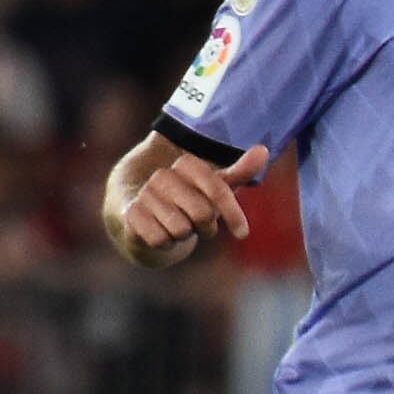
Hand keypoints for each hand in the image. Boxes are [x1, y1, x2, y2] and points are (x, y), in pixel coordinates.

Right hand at [117, 142, 267, 267]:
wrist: (143, 212)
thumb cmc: (188, 200)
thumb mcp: (216, 187)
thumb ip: (239, 172)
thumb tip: (263, 150)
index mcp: (186, 165)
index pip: (218, 189)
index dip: (233, 213)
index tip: (242, 233)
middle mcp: (163, 176)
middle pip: (202, 213)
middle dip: (206, 227)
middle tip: (197, 223)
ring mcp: (144, 194)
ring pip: (181, 229)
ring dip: (184, 235)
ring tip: (176, 225)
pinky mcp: (129, 214)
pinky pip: (160, 239)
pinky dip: (165, 243)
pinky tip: (160, 233)